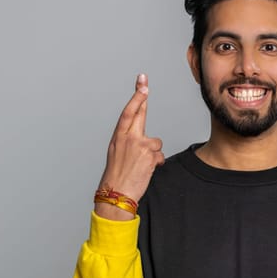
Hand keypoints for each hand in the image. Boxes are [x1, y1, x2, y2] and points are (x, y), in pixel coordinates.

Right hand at [95, 74, 164, 219]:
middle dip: (141, 97)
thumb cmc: (117, 176)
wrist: (116, 194)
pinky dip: (156, 163)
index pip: (128, 113)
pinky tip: (146, 170)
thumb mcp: (117, 154)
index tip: (141, 85)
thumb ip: (129, 142)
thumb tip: (145, 139)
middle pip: (139, 114)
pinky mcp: (150, 155)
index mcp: (118, 138)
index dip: (136, 99)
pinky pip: (159, 156)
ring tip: (141, 165)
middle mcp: (128, 138)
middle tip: (144, 83)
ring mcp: (140, 145)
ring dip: (153, 153)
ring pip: (156, 142)